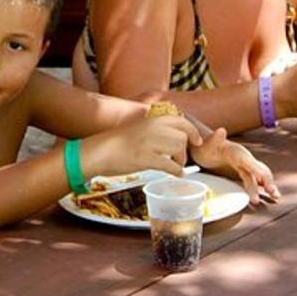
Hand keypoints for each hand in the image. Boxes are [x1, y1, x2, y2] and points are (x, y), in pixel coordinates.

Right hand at [82, 114, 203, 178]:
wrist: (99, 151)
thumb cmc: (116, 142)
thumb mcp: (138, 129)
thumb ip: (155, 130)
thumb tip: (172, 138)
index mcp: (152, 120)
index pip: (181, 121)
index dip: (193, 131)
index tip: (197, 141)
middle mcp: (153, 128)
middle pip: (182, 137)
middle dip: (185, 150)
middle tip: (180, 159)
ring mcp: (149, 143)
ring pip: (178, 149)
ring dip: (181, 160)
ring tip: (176, 166)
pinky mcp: (145, 158)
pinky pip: (170, 165)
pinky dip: (176, 171)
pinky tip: (177, 175)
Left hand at [191, 129, 279, 204]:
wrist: (205, 149)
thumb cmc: (206, 147)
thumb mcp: (207, 144)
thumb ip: (215, 139)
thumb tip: (221, 130)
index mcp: (237, 152)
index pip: (248, 161)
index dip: (256, 169)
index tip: (262, 177)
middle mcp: (245, 159)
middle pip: (259, 169)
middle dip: (267, 179)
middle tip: (271, 191)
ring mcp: (246, 167)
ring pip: (261, 176)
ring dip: (268, 185)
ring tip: (276, 196)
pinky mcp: (244, 173)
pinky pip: (257, 180)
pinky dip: (264, 187)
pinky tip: (270, 194)